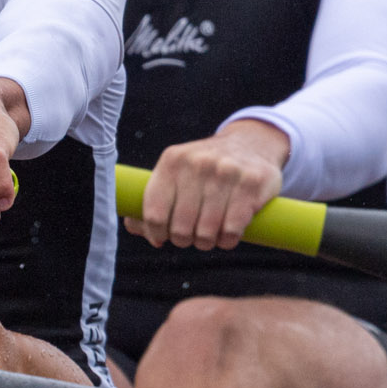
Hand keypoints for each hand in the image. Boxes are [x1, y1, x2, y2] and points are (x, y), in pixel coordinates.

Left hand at [132, 120, 289, 249]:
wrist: (250, 145)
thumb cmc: (205, 169)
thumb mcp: (176, 174)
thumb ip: (153, 201)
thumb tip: (135, 226)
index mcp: (173, 160)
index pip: (154, 213)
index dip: (156, 233)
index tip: (163, 237)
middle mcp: (198, 163)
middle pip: (181, 228)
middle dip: (185, 240)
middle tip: (192, 235)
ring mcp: (227, 171)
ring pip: (207, 233)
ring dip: (208, 242)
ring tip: (211, 235)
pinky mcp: (252, 183)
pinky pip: (232, 230)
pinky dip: (228, 240)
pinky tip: (229, 233)